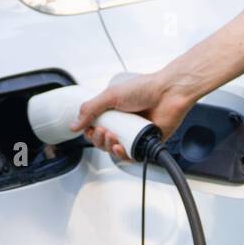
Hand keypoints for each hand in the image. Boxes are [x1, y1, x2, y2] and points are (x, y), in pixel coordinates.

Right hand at [69, 70, 199, 160]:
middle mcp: (123, 123)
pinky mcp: (146, 143)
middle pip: (103, 141)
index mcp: (114, 111)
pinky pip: (131, 156)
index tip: (90, 129)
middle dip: (98, 139)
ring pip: (114, 150)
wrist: (169, 92)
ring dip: (108, 146)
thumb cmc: (146, 88)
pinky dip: (123, 155)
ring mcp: (134, 133)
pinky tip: (120, 148)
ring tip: (112, 136)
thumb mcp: (111, 95)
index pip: (95, 127)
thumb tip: (74, 125)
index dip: (90, 132)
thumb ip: (90, 109)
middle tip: (103, 131)